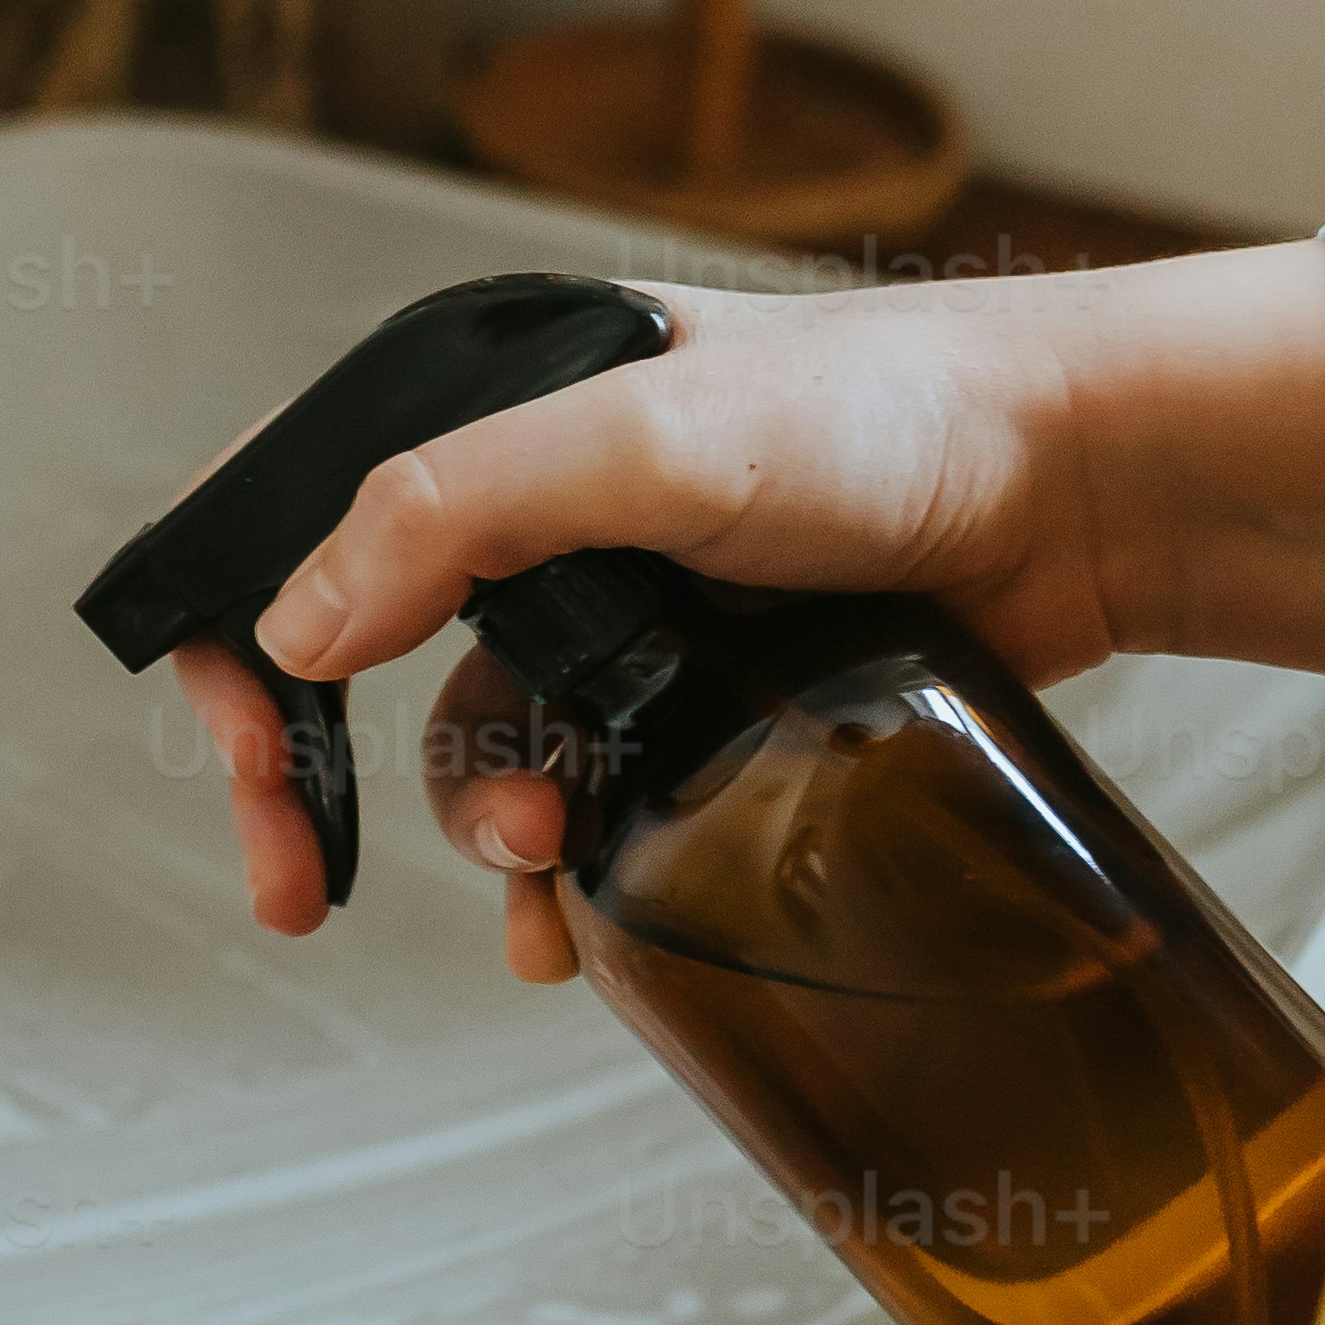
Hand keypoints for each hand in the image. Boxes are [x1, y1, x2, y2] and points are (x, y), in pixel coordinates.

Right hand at [173, 241, 1324, 985]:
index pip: (289, 515)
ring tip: (552, 880)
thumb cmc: (892, 415)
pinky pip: (589, 788)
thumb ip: (459, 510)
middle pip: (355, 657)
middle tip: (300, 889)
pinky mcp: (701, 680)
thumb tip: (297, 626)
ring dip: (482, 831)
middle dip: (325, 780)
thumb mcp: (650, 438)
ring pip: (481, 745)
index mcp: (491, 400)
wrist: (1087, 479)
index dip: (236, 646)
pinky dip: (570, 867)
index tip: (250, 767)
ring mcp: (617, 595)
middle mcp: (535, 497)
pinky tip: (586, 924)